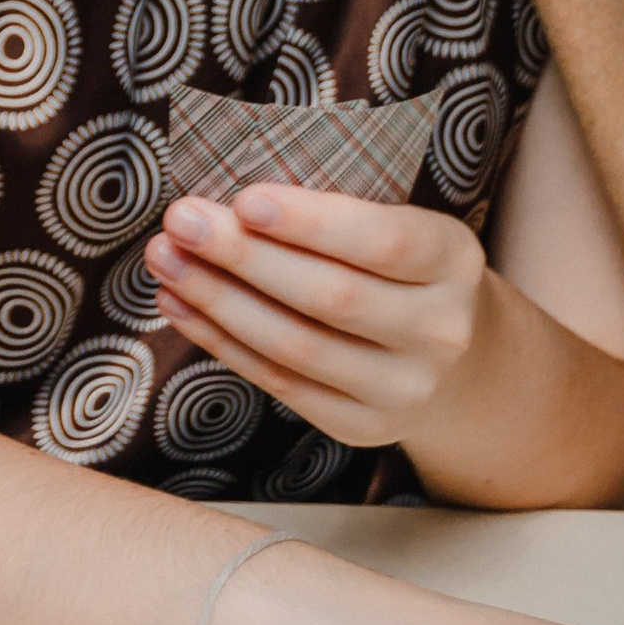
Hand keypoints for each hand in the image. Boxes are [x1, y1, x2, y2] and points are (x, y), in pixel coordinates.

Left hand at [149, 181, 501, 448]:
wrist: (457, 361)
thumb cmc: (405, 271)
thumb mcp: (402, 226)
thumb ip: (338, 213)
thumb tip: (228, 198)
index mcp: (454, 261)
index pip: (385, 242)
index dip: (312, 223)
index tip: (245, 199)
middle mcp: (440, 331)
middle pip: (332, 297)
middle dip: (246, 257)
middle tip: (182, 220)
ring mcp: (404, 389)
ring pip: (296, 347)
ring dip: (219, 301)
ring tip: (166, 259)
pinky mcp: (361, 426)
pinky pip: (279, 383)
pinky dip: (221, 342)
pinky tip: (180, 304)